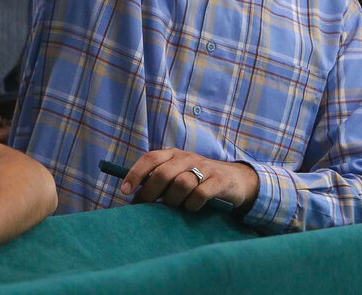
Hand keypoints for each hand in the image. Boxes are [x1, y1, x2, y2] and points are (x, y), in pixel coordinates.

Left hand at [120, 149, 258, 212]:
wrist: (236, 180)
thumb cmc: (198, 180)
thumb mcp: (178, 174)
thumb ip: (159, 180)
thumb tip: (134, 198)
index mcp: (173, 154)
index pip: (150, 158)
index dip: (135, 174)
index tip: (125, 191)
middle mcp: (187, 157)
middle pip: (162, 173)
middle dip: (151, 193)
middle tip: (147, 208)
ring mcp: (204, 167)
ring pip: (181, 184)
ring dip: (174, 201)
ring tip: (176, 206)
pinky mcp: (219, 180)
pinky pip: (200, 194)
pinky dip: (192, 205)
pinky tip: (192, 208)